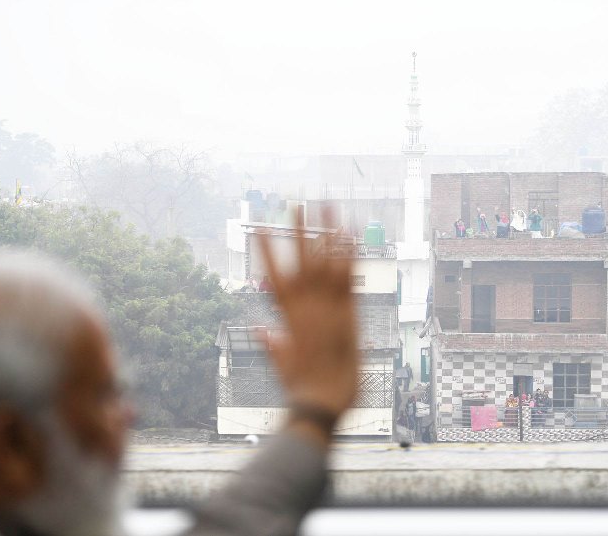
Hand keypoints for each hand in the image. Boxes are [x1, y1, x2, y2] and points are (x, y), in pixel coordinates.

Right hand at [258, 211, 359, 430]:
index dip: (265, 251)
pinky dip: (348, 256)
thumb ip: (271, 345)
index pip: (273, 276)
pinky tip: (350, 234)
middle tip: (295, 203)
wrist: (319, 404)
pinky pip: (348, 279)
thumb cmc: (300, 389)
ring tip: (327, 206)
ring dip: (326, 232)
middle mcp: (305, 307)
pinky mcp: (347, 315)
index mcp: (287, 317)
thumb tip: (259, 332)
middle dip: (297, 231)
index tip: (257, 230)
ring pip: (325, 262)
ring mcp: (326, 309)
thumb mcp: (281, 365)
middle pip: (300, 260)